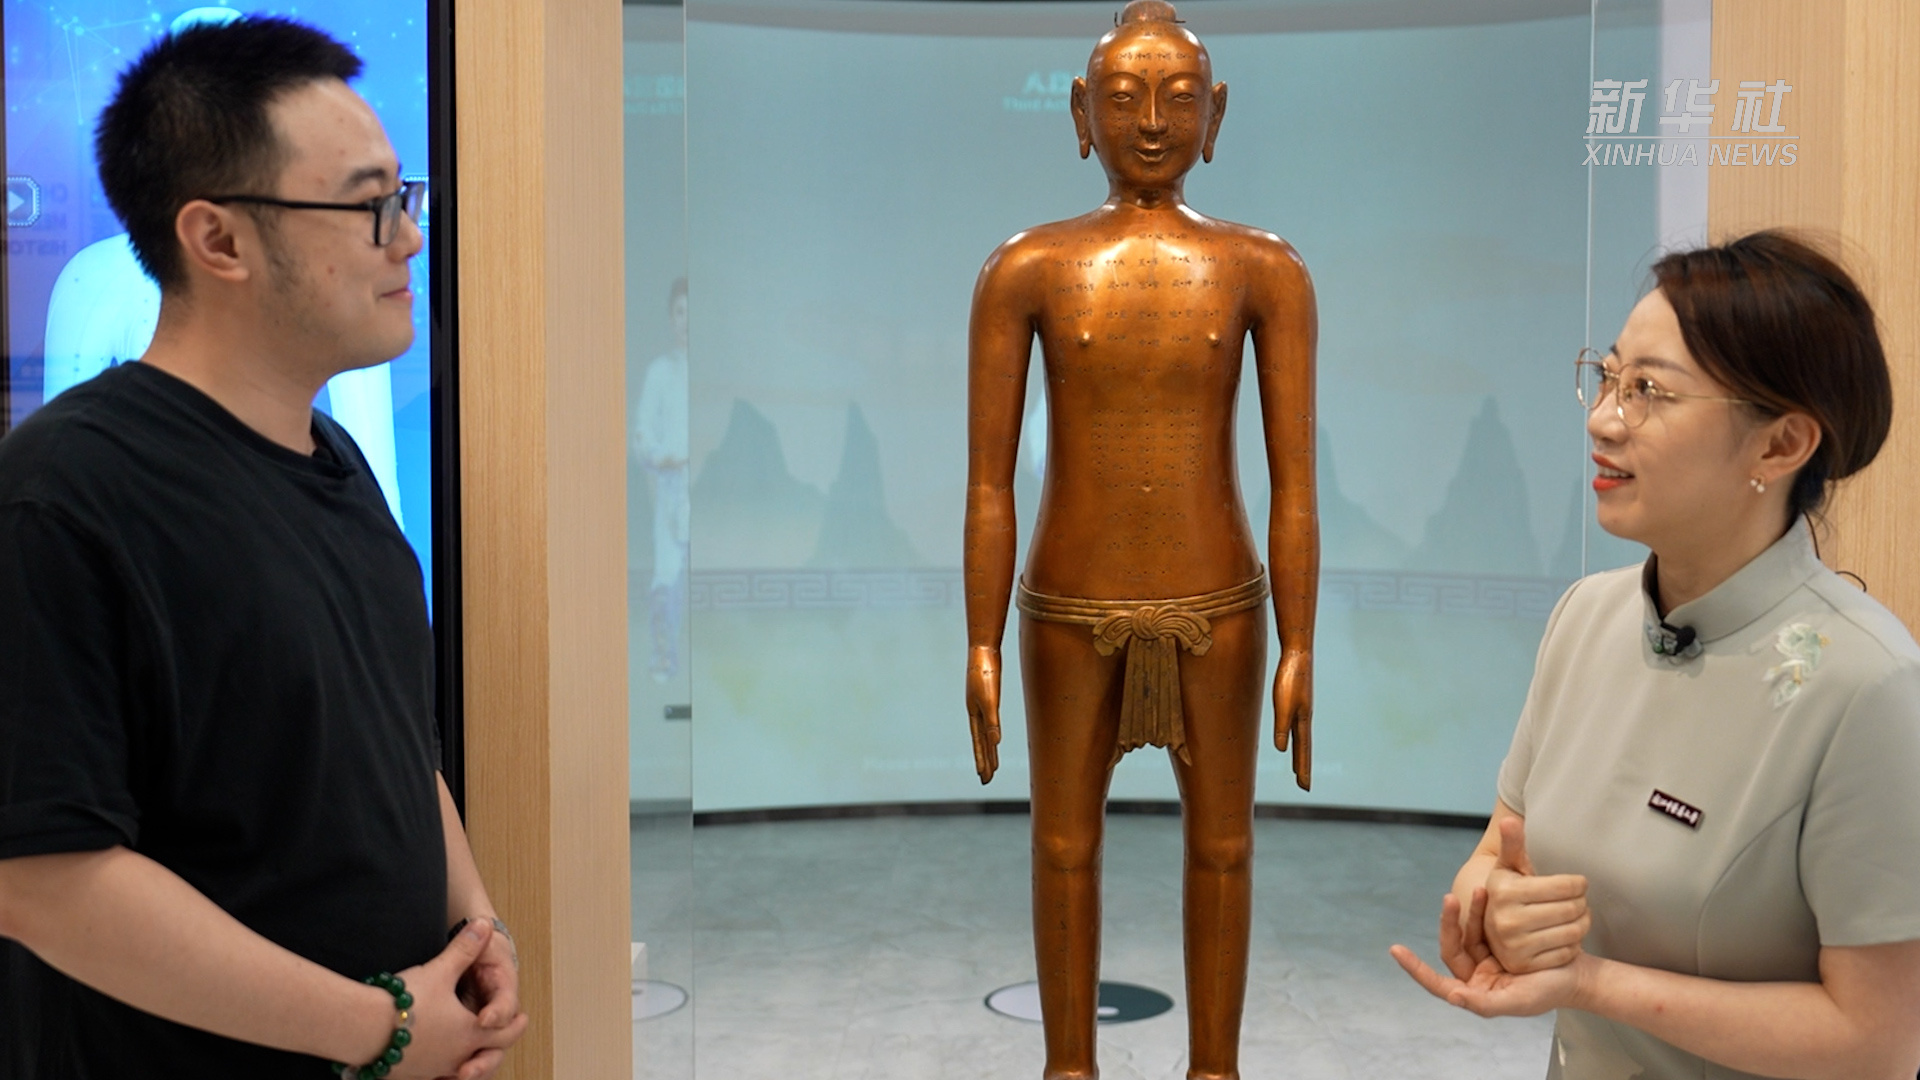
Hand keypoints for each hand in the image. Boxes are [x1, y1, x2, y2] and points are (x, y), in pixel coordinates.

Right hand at [384, 919, 528, 1079]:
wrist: (363, 1028)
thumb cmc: (405, 1001)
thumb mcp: (441, 970)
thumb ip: (465, 948)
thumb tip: (484, 923)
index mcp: (470, 1033)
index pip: (505, 1033)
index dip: (515, 1024)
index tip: (522, 1019)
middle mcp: (456, 1056)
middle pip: (487, 1056)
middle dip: (497, 1045)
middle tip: (502, 1036)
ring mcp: (432, 1070)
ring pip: (459, 1069)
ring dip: (468, 1059)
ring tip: (470, 1053)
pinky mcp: (409, 1075)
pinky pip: (432, 1076)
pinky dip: (440, 1069)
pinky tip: (432, 1061)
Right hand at [966, 645, 1001, 783]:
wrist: (984, 649)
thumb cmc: (985, 673)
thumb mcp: (989, 699)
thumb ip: (992, 720)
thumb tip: (996, 742)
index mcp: (975, 714)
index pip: (980, 743)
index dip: (982, 760)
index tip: (984, 777)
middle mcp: (976, 712)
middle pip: (981, 742)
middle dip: (984, 762)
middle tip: (986, 781)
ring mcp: (981, 704)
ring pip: (986, 732)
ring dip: (989, 750)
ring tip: (992, 765)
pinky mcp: (988, 696)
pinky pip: (990, 721)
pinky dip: (992, 732)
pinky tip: (995, 736)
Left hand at [1272, 649, 1311, 788]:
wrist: (1297, 654)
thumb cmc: (1290, 678)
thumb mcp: (1283, 705)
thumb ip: (1282, 727)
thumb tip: (1281, 750)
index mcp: (1303, 720)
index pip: (1303, 751)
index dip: (1302, 769)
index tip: (1304, 787)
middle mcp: (1304, 718)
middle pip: (1304, 748)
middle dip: (1303, 767)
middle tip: (1304, 786)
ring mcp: (1301, 709)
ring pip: (1300, 738)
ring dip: (1300, 754)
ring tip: (1298, 768)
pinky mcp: (1295, 701)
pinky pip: (1295, 726)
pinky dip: (1295, 738)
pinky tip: (1291, 738)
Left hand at [1390, 890, 1587, 1018]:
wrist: (1577, 974)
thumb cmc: (1548, 993)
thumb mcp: (1518, 1002)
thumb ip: (1484, 1004)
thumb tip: (1452, 996)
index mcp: (1475, 992)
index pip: (1437, 982)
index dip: (1416, 969)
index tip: (1396, 950)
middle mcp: (1476, 974)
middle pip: (1452, 947)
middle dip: (1448, 924)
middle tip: (1450, 899)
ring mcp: (1487, 954)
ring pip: (1467, 931)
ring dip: (1468, 911)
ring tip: (1478, 889)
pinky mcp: (1500, 937)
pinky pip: (1483, 921)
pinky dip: (1482, 908)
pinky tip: (1485, 891)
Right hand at [1484, 816, 1589, 973]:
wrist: (1494, 932)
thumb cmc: (1509, 894)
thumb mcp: (1508, 868)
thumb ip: (1512, 844)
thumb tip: (1510, 820)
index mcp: (1504, 892)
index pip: (1565, 887)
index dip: (1578, 884)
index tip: (1578, 883)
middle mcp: (1505, 920)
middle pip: (1572, 909)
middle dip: (1581, 903)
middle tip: (1578, 901)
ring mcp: (1515, 946)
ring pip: (1574, 932)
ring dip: (1583, 923)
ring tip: (1577, 916)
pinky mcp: (1525, 965)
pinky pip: (1568, 953)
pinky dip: (1574, 944)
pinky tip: (1567, 936)